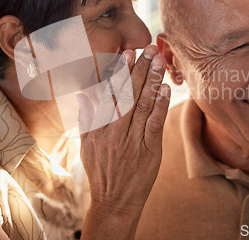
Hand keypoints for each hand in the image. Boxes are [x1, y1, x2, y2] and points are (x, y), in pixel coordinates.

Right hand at [78, 45, 169, 238]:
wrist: (114, 201)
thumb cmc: (100, 171)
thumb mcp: (85, 146)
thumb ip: (85, 118)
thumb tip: (83, 94)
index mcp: (98, 127)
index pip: (109, 94)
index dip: (119, 72)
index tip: (126, 53)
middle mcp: (114, 131)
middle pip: (128, 94)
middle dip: (138, 69)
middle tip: (147, 49)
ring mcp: (132, 140)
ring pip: (143, 105)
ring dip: (151, 81)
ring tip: (158, 61)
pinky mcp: (149, 150)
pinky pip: (155, 124)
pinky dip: (161, 106)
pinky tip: (165, 89)